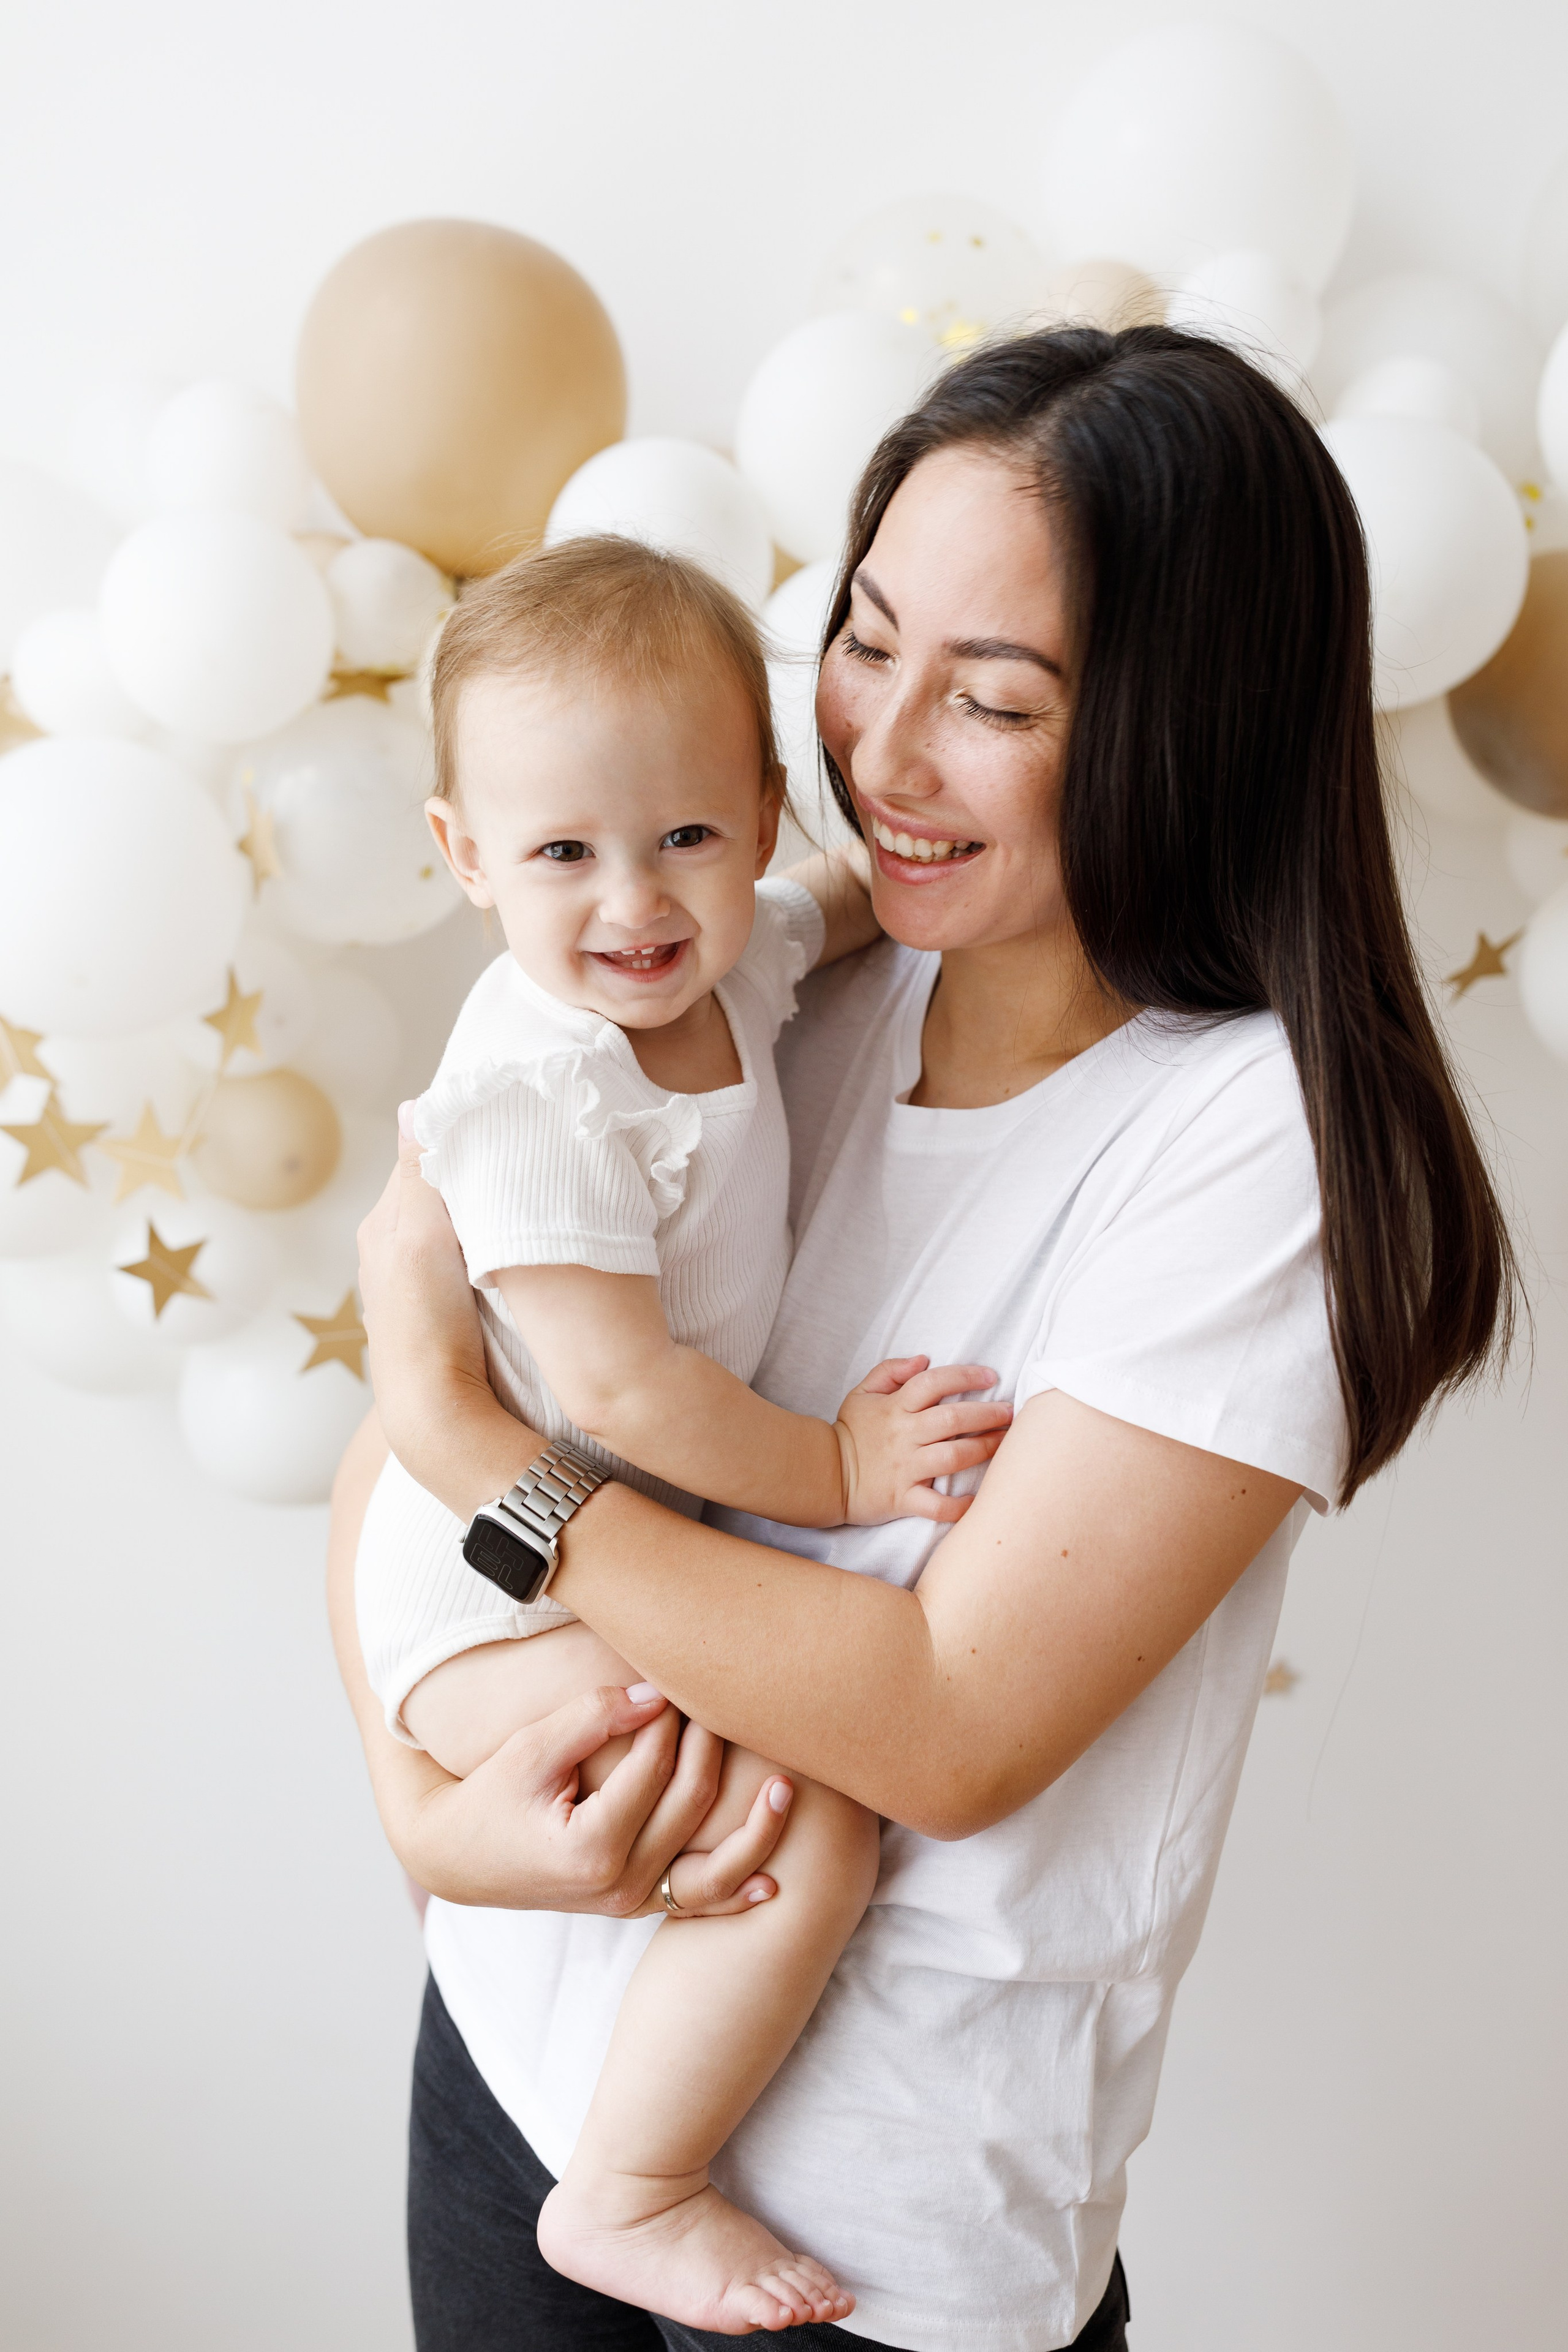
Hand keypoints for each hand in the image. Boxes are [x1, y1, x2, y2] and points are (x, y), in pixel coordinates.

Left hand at [356, 1105, 497, 1501]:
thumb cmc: (423, 1322)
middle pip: (441, 1190)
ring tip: (528, 1194)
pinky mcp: (446, 1311)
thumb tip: (415, 1108)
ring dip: (486, 1208)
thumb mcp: (419, 1236)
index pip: (425, 1158)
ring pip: (457, 1224)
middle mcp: (393, 1250)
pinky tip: (517, 1246)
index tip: (502, 1124)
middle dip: (475, 1171)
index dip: (461, 1139)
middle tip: (526, 1154)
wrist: (435, 1411)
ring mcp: (419, 1284)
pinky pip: (468, 1258)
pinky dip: (491, 1242)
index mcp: (383, 1224)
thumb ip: (421, 1175)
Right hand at [392, 1681, 788, 1918]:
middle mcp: (617, 1885)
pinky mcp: (637, 1906)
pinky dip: (736, 1894)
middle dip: (710, 1749)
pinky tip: (774, 1884)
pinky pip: (698, 1905)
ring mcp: (630, 1903)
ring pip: (710, 1870)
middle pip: (688, 1807)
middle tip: (725, 1704)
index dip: (667, 1720)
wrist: (462, 1858)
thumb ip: (591, 1718)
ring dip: (754, 1831)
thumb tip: (659, 1693)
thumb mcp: (529, 1750)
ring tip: (786, 1787)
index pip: (652, 1769)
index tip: (677, 1682)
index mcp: (589, 1847)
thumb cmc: (491, 1796)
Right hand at [834, 1356, 1012, 1524]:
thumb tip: (924, 1359)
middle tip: (1010, 1412)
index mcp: (895, 1408)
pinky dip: (958, 1506)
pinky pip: (936, 1505)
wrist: (825, 1474)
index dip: (965, 1376)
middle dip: (987, 1414)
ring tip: (1005, 1443)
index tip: (991, 1376)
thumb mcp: (862, 1392)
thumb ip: (891, 1371)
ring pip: (951, 1458)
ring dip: (983, 1450)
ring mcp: (905, 1469)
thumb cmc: (851, 1432)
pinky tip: (978, 1500)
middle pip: (951, 1420)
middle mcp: (904, 1436)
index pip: (933, 1383)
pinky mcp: (903, 1499)